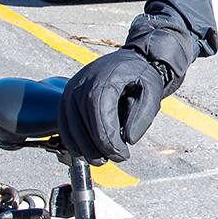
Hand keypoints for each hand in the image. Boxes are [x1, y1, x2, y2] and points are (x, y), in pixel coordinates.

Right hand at [58, 48, 170, 162]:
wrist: (127, 60)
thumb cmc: (140, 75)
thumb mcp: (153, 90)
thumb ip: (144, 115)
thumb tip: (128, 139)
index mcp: (103, 81)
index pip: (101, 116)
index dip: (110, 141)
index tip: (123, 155)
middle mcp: (81, 85)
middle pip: (85, 126)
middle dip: (100, 149)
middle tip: (117, 158)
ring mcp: (70, 92)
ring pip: (72, 129)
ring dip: (86, 150)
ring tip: (103, 159)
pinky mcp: (65, 99)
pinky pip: (64, 126)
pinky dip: (73, 142)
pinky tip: (86, 152)